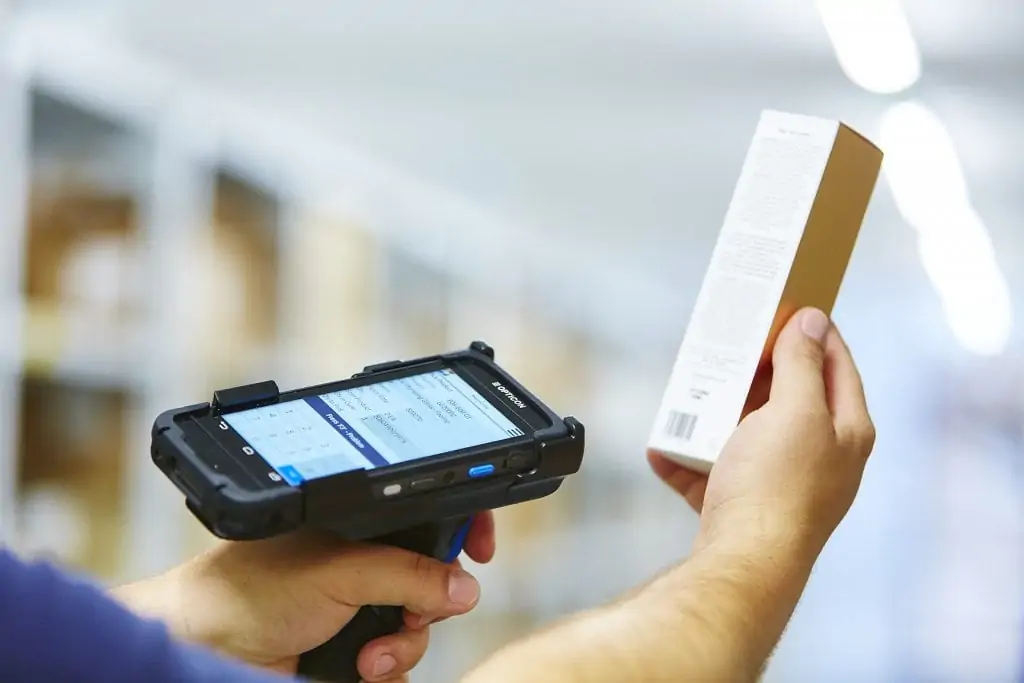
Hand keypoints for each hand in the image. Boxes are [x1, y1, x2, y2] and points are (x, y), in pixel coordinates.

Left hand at [114, 513, 495, 681]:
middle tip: (412, 615)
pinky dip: (388, 671)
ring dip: (402, 646)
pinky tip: (360, 670)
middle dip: (428, 605)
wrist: (207, 648)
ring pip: (419, 628)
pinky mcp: (351, 650)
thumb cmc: (251, 589)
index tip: (479, 552)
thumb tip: (464, 586)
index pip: (428, 516)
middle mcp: (363, 563)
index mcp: (362, 524)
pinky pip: (398, 665)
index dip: (461, 530)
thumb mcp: (341, 571)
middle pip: (433, 580)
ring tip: (368, 655)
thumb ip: (408, 574)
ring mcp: (358, 609)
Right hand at [648, 307, 875, 556]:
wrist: (742, 563)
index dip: (817, 331)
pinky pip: (711, 471)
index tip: (791, 304)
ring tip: (690, 393)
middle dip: (755, 370)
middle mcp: (819, 457)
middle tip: (731, 342)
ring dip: (714, 414)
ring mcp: (780, 483)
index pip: (839, 365)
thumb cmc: (776, 486)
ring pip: (745, 433)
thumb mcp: (795, 411)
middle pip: (788, 398)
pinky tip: (663, 447)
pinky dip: (687, 457)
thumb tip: (813, 322)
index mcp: (846, 432)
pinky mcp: (743, 506)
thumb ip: (803, 364)